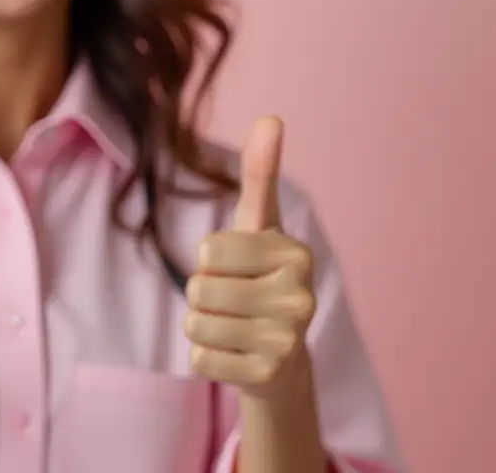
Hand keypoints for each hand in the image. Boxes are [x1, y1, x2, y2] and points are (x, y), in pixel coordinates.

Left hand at [183, 116, 315, 399]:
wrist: (280, 355)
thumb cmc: (260, 275)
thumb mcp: (257, 224)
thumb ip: (260, 172)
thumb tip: (271, 117)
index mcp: (296, 255)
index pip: (209, 250)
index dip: (210, 259)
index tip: (238, 267)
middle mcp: (300, 299)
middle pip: (199, 288)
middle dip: (202, 294)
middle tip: (234, 302)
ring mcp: (287, 343)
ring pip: (195, 323)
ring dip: (202, 325)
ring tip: (235, 326)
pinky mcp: (266, 378)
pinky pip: (199, 359)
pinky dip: (206, 357)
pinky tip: (235, 354)